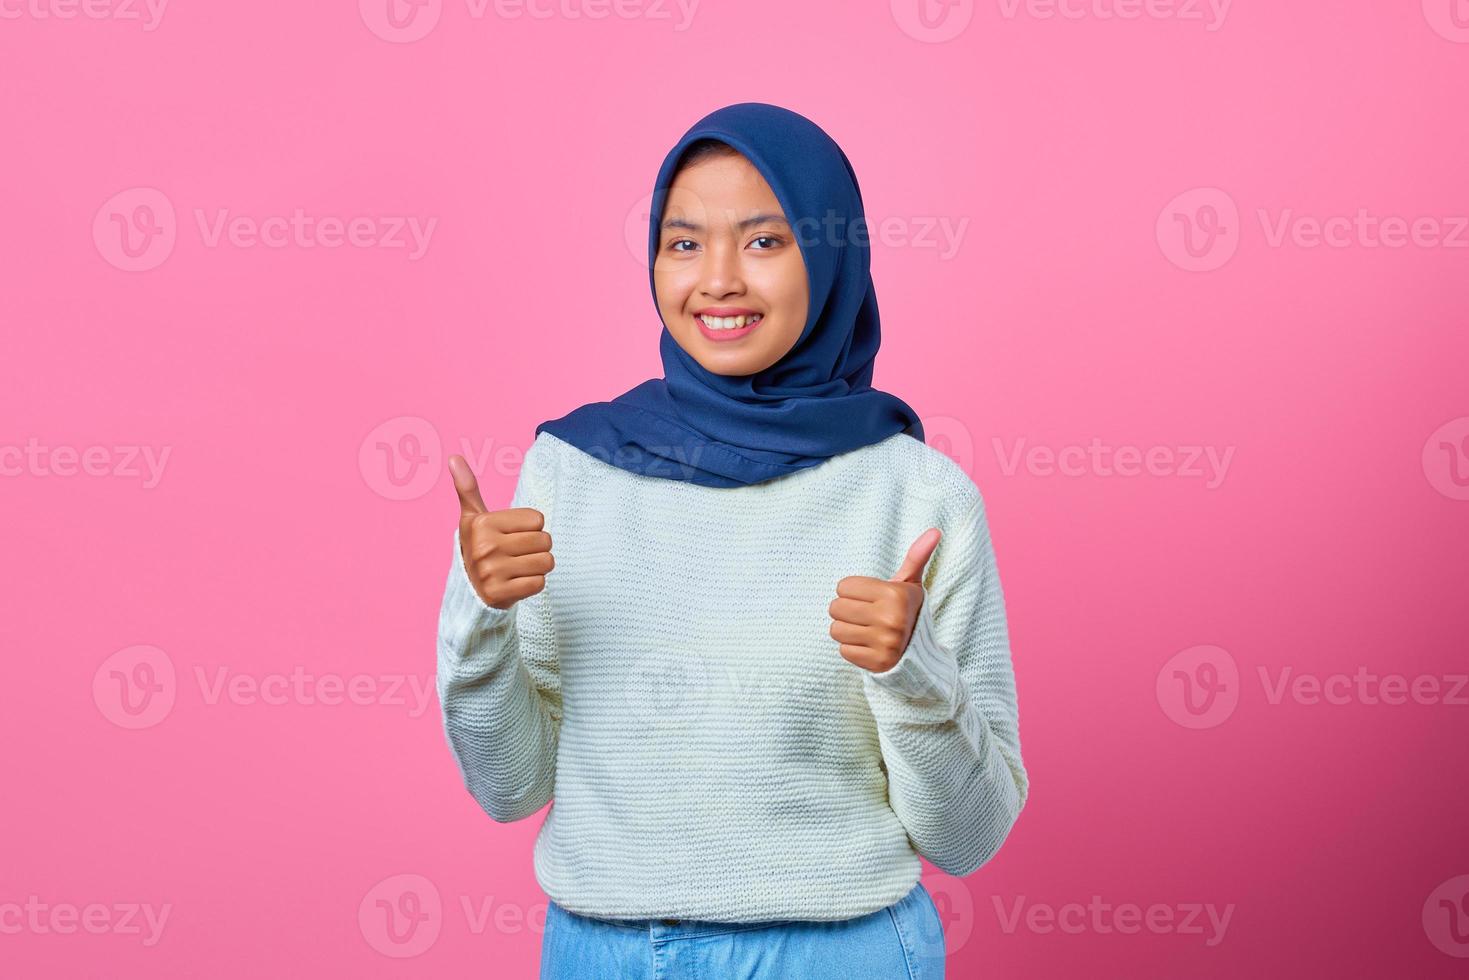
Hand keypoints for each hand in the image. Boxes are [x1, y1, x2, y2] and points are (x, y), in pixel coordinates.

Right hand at [448, 454, 554, 609]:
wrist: (469, 590)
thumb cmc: (479, 547)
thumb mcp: (473, 518)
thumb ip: (468, 488)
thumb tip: (454, 457)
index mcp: (483, 523)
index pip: (538, 520)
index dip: (531, 528)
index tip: (512, 536)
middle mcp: (485, 547)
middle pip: (545, 541)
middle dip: (537, 548)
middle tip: (517, 554)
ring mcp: (492, 572)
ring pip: (546, 562)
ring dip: (538, 566)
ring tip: (519, 568)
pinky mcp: (499, 594)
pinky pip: (539, 583)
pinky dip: (533, 584)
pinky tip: (516, 582)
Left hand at [829, 528, 941, 672]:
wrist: (920, 652)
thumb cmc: (907, 610)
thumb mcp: (910, 583)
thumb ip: (916, 556)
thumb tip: (935, 530)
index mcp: (894, 595)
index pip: (843, 586)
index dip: (852, 591)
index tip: (869, 598)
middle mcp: (890, 619)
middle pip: (835, 607)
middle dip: (847, 610)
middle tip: (865, 614)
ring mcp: (884, 643)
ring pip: (836, 630)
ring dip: (847, 630)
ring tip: (865, 629)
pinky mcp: (876, 663)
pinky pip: (843, 651)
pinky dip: (853, 648)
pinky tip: (868, 645)